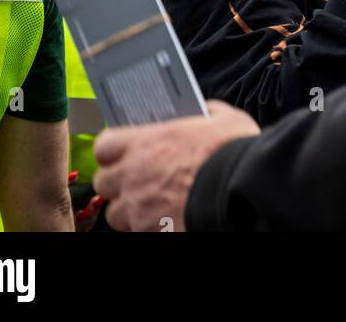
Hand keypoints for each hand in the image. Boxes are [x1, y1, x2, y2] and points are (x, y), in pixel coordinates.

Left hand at [93, 101, 259, 231]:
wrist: (242, 191)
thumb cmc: (231, 153)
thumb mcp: (222, 118)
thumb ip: (205, 112)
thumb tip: (204, 111)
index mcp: (145, 143)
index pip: (104, 147)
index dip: (112, 150)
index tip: (124, 151)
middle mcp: (134, 177)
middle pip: (103, 183)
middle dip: (117, 182)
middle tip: (137, 179)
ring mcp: (140, 210)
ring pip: (116, 214)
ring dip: (129, 209)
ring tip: (151, 204)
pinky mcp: (152, 233)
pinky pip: (138, 231)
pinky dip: (148, 226)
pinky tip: (167, 218)